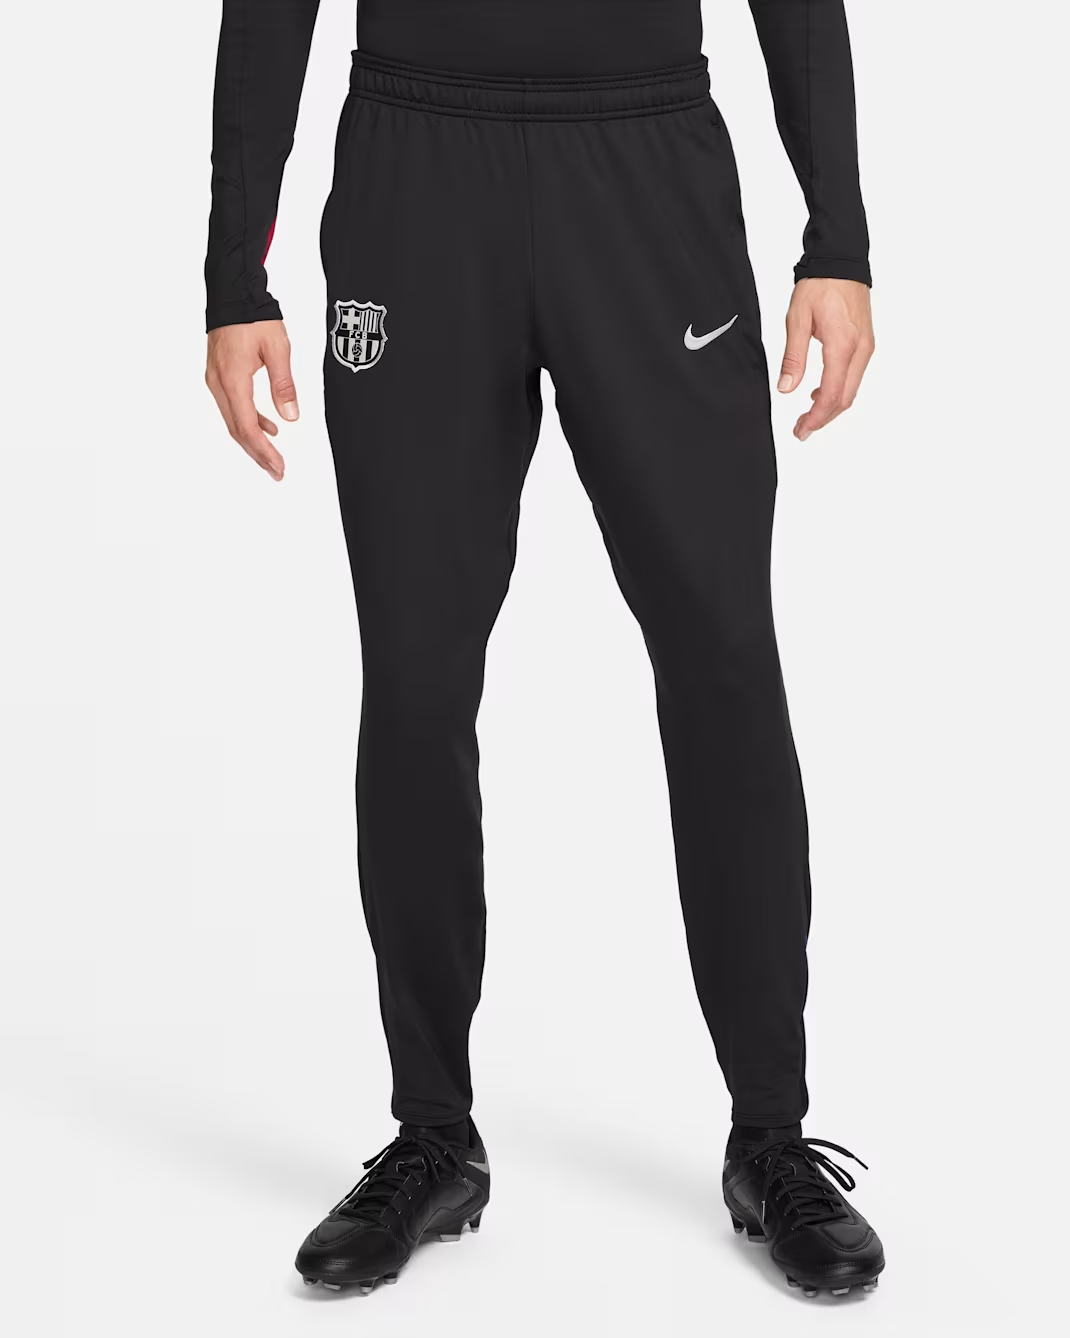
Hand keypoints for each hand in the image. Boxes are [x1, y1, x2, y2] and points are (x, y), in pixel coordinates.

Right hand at [205, 320, 298, 479]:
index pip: (247, 427)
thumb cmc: (253, 317)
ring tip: (273, 457)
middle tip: (276, 471)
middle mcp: (219, 384)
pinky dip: (250, 421)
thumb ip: (284, 385)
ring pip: (234, 421)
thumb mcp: (277, 348)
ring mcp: (216, 380)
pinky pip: (234, 407)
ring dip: (253, 441)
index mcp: (232, 380)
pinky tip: (269, 427)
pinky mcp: (218, 375)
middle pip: (237, 430)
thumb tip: (291, 417)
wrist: (232, 293)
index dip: (263, 451)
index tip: (278, 466)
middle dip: (258, 454)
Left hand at [777, 279, 873, 440]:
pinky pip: (854, 376)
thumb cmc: (820, 285)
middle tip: (801, 429)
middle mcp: (860, 350)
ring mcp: (866, 347)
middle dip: (823, 418)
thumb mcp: (797, 320)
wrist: (841, 262)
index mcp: (843, 345)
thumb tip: (786, 387)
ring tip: (807, 415)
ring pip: (851, 390)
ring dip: (830, 406)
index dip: (816, 417)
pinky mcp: (865, 343)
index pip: (832, 394)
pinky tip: (820, 392)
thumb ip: (793, 357)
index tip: (801, 430)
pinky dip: (838, 390)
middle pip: (845, 398)